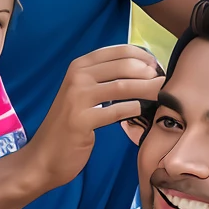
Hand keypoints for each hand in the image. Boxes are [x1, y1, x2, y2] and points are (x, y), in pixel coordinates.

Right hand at [23, 44, 163, 193]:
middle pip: (125, 65)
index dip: (144, 57)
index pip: (120, 51)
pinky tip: (143, 112)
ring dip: (148, 90)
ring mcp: (78, 97)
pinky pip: (117, 111)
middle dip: (150, 73)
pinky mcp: (82, 120)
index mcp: (79, 66)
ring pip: (123, 86)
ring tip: (163, 95)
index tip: (158, 68)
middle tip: (165, 84)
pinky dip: (134, 110)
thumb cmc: (69, 127)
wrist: (44, 158)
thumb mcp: (83, 95)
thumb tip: (143, 70)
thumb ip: (105, 80)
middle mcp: (77, 76)